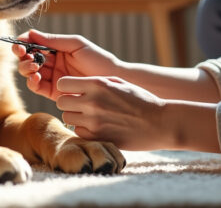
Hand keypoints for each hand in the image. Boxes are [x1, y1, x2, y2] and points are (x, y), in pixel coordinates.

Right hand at [13, 30, 120, 100]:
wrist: (112, 79)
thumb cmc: (98, 59)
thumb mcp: (76, 44)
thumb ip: (54, 40)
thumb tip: (30, 33)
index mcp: (56, 49)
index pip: (34, 44)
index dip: (23, 43)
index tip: (20, 43)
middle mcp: (51, 63)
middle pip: (28, 58)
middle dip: (22, 55)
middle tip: (24, 53)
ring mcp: (52, 77)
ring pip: (29, 72)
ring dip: (26, 68)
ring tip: (33, 65)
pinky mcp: (54, 92)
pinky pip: (36, 87)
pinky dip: (31, 82)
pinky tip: (36, 77)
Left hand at [56, 76, 170, 150]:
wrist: (160, 123)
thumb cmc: (140, 100)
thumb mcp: (118, 82)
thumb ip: (95, 82)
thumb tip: (75, 84)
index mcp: (97, 84)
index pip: (62, 83)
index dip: (66, 86)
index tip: (73, 89)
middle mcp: (92, 102)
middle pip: (61, 101)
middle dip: (69, 102)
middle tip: (80, 103)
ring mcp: (94, 121)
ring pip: (67, 117)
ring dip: (75, 116)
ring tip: (90, 115)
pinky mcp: (98, 137)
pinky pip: (78, 131)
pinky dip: (83, 129)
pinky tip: (96, 126)